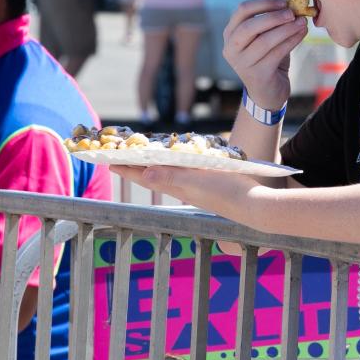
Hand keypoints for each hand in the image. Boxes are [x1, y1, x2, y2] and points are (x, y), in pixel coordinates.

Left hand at [109, 165, 264, 219]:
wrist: (254, 206)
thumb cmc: (228, 192)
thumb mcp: (198, 181)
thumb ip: (172, 178)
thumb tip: (144, 174)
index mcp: (177, 186)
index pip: (144, 176)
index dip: (125, 168)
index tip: (106, 159)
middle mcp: (182, 187)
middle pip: (151, 174)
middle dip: (134, 165)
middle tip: (117, 154)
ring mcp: (195, 186)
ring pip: (165, 173)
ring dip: (150, 164)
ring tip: (139, 156)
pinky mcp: (207, 183)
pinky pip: (181, 172)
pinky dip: (171, 165)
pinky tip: (175, 161)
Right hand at [222, 0, 307, 109]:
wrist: (268, 93)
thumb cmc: (268, 60)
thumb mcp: (267, 38)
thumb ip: (274, 22)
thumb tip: (293, 3)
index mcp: (230, 34)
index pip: (242, 10)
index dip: (264, 3)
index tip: (284, 2)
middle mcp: (231, 48)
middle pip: (250, 25)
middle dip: (274, 17)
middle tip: (293, 13)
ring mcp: (242, 63)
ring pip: (265, 40)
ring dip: (286, 29)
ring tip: (302, 23)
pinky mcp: (257, 74)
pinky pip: (276, 53)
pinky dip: (291, 41)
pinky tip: (302, 34)